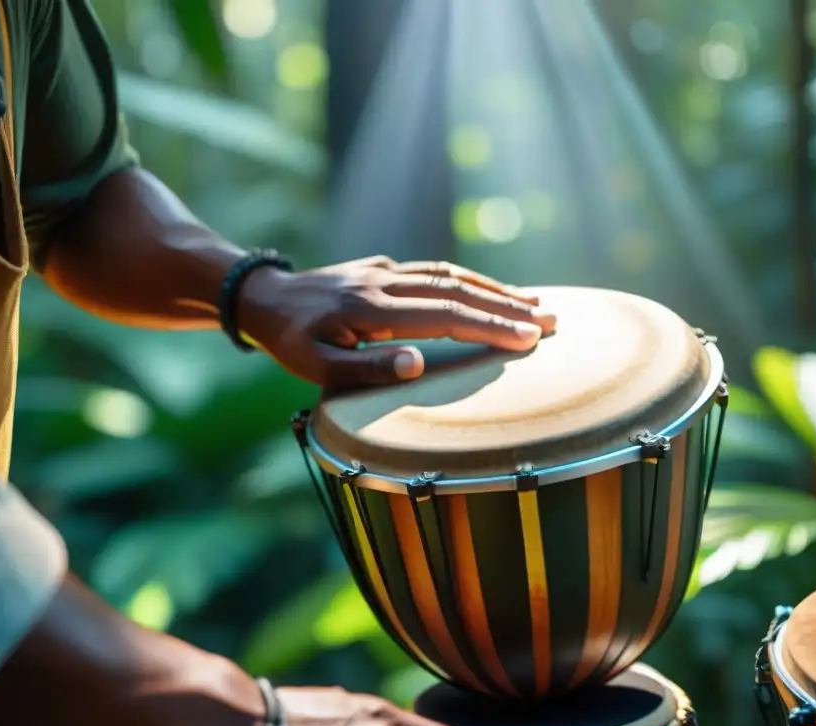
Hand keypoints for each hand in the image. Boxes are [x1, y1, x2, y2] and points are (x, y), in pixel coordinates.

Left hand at [236, 256, 556, 386]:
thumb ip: (365, 368)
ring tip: (535, 303)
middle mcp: (385, 283)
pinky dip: (468, 279)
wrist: (262, 297)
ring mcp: (384, 269)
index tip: (529, 339)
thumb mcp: (314, 366)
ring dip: (495, 289)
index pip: (445, 316)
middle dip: (508, 307)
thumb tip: (416, 364)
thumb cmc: (289, 342)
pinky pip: (434, 269)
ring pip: (450, 274)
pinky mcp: (382, 266)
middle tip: (553, 321)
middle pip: (458, 290)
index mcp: (372, 310)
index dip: (489, 327)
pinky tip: (488, 290)